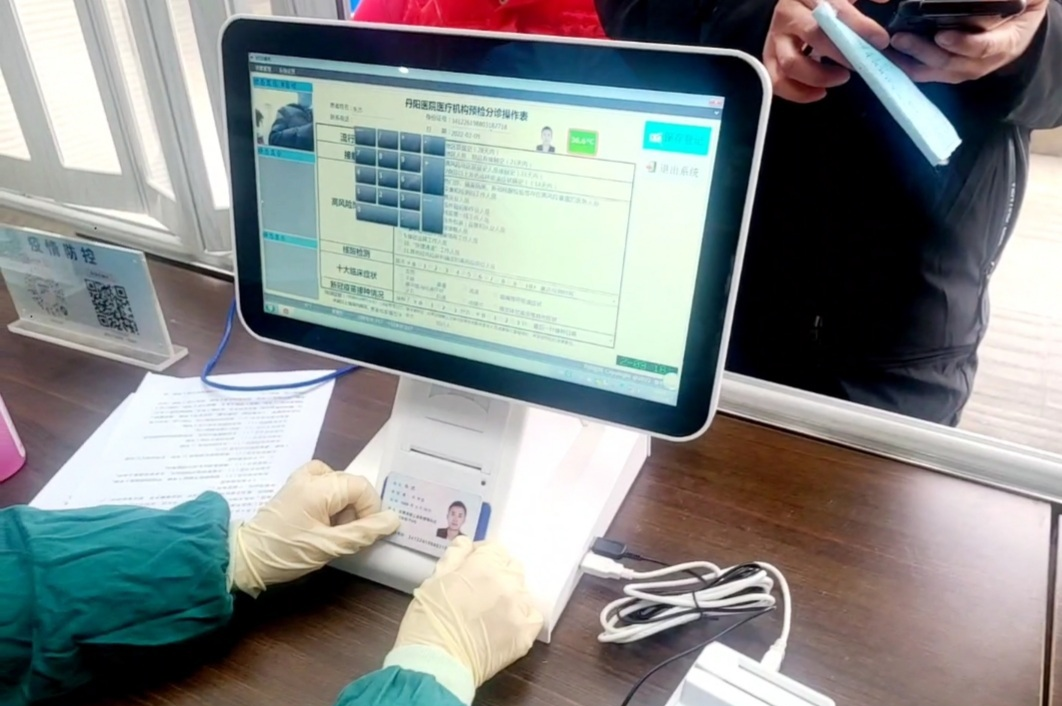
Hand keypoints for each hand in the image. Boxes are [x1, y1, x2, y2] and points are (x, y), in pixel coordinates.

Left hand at [230, 461, 398, 595]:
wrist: (246, 557)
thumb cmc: (287, 553)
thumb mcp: (330, 547)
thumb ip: (364, 532)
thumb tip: (393, 519)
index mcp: (320, 487)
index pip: (363, 488)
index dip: (370, 511)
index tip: (360, 533)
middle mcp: (311, 476)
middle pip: (351, 485)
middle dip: (355, 511)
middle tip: (341, 535)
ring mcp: (300, 478)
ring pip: (339, 484)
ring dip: (342, 506)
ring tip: (329, 529)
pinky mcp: (293, 486)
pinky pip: (322, 480)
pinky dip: (329, 496)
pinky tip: (322, 513)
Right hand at [385, 539, 541, 703]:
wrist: (434, 664)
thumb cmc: (427, 621)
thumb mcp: (433, 581)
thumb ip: (453, 558)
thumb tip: (465, 543)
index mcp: (484, 566)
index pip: (496, 549)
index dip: (482, 555)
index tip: (471, 565)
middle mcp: (507, 583)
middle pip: (512, 567)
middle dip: (498, 572)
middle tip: (479, 589)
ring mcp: (518, 610)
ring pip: (522, 592)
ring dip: (509, 595)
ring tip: (490, 610)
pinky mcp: (524, 636)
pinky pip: (532, 617)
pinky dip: (522, 618)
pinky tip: (506, 624)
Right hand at [764, 0, 891, 102]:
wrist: (794, 6)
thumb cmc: (823, 1)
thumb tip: (885, 2)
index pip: (835, 11)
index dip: (859, 27)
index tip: (880, 41)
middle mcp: (788, 15)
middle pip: (813, 36)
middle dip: (841, 54)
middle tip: (861, 63)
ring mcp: (775, 39)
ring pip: (791, 63)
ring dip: (818, 76)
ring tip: (840, 78)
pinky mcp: (769, 59)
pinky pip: (778, 82)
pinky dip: (798, 92)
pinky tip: (819, 92)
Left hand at [889, 0, 1049, 83]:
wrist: (1024, 24)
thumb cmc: (1024, 7)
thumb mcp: (1028, 0)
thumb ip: (1005, 2)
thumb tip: (981, 2)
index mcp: (1008, 42)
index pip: (983, 47)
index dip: (963, 44)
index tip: (942, 36)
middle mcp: (985, 62)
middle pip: (952, 64)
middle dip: (924, 52)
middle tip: (901, 38)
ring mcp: (968, 70)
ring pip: (936, 72)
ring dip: (911, 62)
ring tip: (891, 48)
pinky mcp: (953, 72)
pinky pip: (929, 74)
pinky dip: (910, 66)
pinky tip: (893, 56)